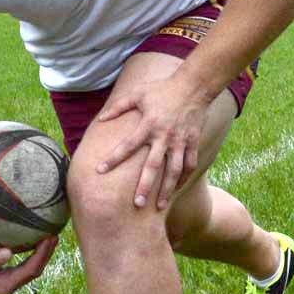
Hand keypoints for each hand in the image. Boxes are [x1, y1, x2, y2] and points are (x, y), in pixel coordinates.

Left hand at [94, 72, 213, 211]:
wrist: (194, 86)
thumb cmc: (162, 89)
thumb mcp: (138, 93)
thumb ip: (119, 106)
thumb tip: (101, 119)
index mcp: (148, 125)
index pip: (127, 146)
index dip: (113, 158)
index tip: (99, 170)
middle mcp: (164, 136)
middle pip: (153, 167)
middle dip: (145, 186)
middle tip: (137, 204)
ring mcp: (180, 141)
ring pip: (174, 171)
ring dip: (167, 190)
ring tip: (160, 206)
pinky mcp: (193, 142)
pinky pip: (190, 164)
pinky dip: (184, 178)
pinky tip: (177, 189)